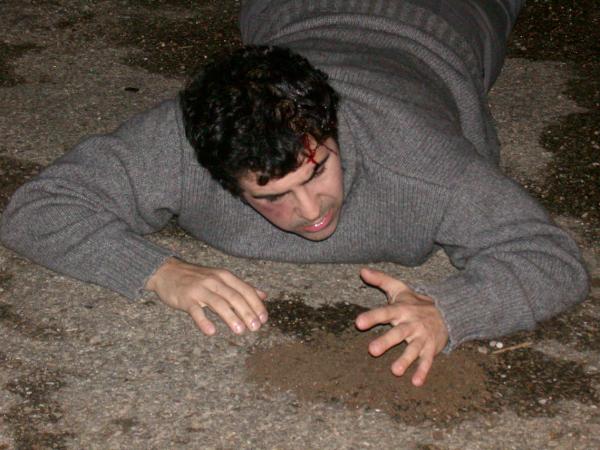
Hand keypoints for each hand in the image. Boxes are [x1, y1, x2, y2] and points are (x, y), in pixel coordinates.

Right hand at [145, 258, 267, 335]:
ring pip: (219, 303)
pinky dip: (204, 321)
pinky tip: (211, 332)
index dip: (256, 305)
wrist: (166, 271)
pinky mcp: (186, 298)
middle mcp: (214, 281)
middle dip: (247, 312)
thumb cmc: (197, 278)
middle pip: (235, 297)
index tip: (264, 319)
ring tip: (240, 331)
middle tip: (256, 328)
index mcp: (225, 276)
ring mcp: (200, 289)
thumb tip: (264, 295)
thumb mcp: (221, 278)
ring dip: (231, 317)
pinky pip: (196, 311)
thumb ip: (241, 287)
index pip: (245, 290)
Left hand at [355, 268, 447, 386]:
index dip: (372, 317)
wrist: (448, 311)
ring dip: (405, 360)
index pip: (385, 312)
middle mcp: (411, 324)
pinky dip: (422, 371)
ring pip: (412, 350)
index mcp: (401, 310)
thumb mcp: (399, 289)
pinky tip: (415, 382)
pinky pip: (427, 361)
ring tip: (395, 371)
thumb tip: (361, 270)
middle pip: (398, 333)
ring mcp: (422, 337)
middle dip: (386, 341)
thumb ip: (381, 280)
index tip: (359, 323)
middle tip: (371, 350)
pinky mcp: (431, 349)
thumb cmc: (416, 302)